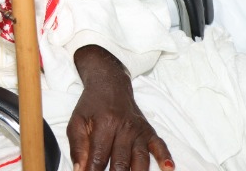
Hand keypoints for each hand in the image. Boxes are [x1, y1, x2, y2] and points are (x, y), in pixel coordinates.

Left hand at [69, 45, 174, 170]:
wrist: (110, 84)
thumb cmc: (92, 106)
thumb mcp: (77, 121)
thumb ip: (77, 146)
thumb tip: (79, 170)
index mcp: (105, 124)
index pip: (99, 157)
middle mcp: (124, 128)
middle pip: (121, 162)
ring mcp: (138, 130)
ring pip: (140, 158)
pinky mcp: (148, 131)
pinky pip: (160, 145)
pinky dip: (165, 157)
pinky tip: (168, 168)